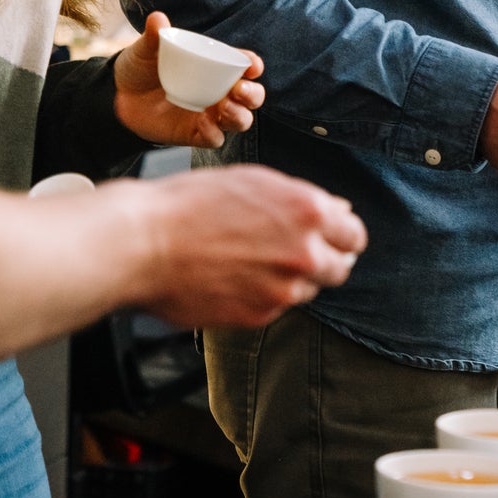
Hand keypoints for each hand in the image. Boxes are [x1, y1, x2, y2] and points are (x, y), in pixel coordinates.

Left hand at [113, 11, 264, 148]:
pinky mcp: (195, 133)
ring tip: (225, 107)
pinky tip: (205, 125)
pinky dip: (214, 134)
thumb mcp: (146, 50)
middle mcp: (219, 91)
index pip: (244, 65)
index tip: (253, 66)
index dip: (254, 65)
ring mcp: (209, 114)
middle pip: (252, 96)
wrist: (119, 96)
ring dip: (239, 115)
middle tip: (239, 89)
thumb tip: (158, 18)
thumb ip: (154, 36)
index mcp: (215, 67)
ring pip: (240, 120)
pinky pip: (215, 139)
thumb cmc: (140, 67)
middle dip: (253, 94)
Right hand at [128, 165, 366, 329]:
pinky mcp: (260, 315)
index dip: (341, 235)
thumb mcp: (252, 182)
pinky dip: (264, 295)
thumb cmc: (191, 202)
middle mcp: (304, 253)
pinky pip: (276, 306)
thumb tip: (338, 212)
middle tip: (292, 251)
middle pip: (340, 268)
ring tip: (250, 261)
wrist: (144, 242)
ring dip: (291, 278)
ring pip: (308, 289)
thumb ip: (301, 199)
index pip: (354, 234)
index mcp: (308, 211)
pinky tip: (233, 277)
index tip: (329, 237)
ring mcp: (284, 289)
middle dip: (323, 260)